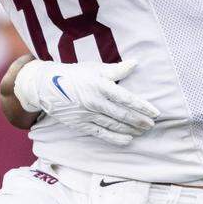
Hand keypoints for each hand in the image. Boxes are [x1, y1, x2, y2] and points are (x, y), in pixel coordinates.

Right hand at [14, 60, 159, 145]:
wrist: (47, 86)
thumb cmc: (74, 74)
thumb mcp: (94, 68)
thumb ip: (116, 70)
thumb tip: (135, 63)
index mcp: (100, 85)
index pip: (126, 98)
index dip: (142, 106)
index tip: (155, 112)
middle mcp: (95, 101)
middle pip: (123, 114)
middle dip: (140, 121)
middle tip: (152, 125)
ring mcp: (88, 114)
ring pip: (114, 125)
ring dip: (131, 129)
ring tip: (143, 131)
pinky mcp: (81, 124)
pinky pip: (101, 133)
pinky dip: (115, 138)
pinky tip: (127, 139)